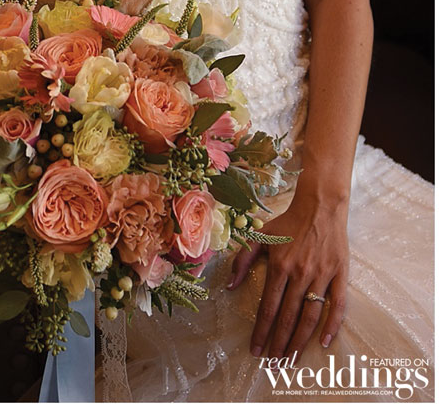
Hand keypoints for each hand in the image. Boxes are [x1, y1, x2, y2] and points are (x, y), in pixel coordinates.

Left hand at [227, 193, 348, 361]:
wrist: (320, 205)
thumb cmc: (289, 221)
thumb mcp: (260, 236)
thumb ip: (243, 259)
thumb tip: (231, 286)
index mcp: (280, 266)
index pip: (269, 307)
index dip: (261, 331)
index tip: (255, 350)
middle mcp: (300, 274)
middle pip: (288, 317)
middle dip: (279, 343)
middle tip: (273, 364)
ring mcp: (321, 275)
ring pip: (310, 315)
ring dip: (300, 340)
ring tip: (291, 359)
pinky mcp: (339, 274)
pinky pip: (338, 304)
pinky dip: (332, 325)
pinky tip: (324, 342)